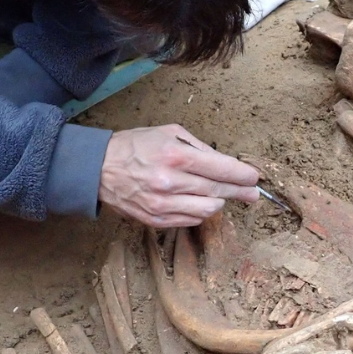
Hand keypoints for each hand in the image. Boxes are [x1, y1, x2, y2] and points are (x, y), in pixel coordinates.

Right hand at [98, 125, 259, 227]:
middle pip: (217, 191)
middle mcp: (170, 182)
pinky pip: (191, 220)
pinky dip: (200, 211)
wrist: (99, 169)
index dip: (241, 175)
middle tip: (253, 193)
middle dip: (239, 192)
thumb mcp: (169, 133)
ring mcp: (163, 204)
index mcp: (174, 156)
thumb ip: (198, 148)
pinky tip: (198, 202)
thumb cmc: (137, 146)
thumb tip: (226, 164)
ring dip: (218, 201)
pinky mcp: (157, 219)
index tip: (253, 178)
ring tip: (218, 193)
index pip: (220, 169)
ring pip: (208, 209)